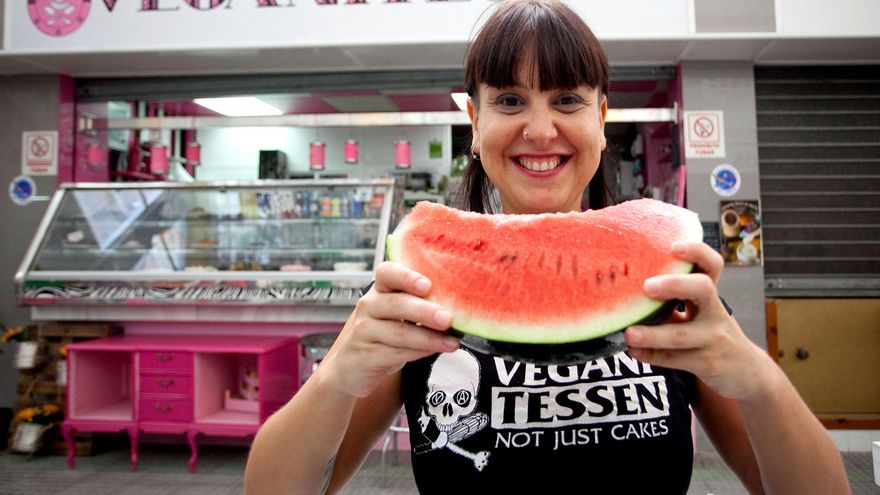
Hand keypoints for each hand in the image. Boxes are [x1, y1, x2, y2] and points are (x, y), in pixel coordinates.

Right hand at [316, 261, 459, 398]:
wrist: (349, 368)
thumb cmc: (381, 336)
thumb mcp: (395, 317)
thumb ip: (419, 307)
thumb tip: (459, 308)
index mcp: (379, 291)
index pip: (387, 273)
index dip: (406, 277)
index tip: (427, 285)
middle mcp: (368, 307)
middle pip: (397, 304)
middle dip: (425, 311)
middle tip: (448, 319)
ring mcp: (364, 331)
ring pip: (399, 333)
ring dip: (429, 338)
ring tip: (452, 342)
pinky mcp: (365, 356)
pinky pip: (395, 354)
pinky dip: (419, 353)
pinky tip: (434, 352)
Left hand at [623, 241, 773, 400]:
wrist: (746, 372)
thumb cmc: (711, 333)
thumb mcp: (699, 313)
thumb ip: (673, 302)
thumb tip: (627, 291)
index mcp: (709, 294)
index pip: (712, 265)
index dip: (696, 252)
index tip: (674, 246)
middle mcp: (715, 311)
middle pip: (702, 288)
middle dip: (675, 284)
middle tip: (647, 286)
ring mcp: (713, 338)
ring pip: (681, 334)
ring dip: (652, 334)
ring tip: (629, 333)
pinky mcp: (707, 362)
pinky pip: (676, 359)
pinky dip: (652, 356)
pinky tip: (635, 352)